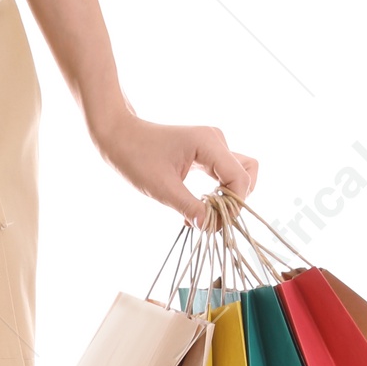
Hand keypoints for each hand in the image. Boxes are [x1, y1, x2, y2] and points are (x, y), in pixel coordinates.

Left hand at [95, 113, 258, 229]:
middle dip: (234, 201)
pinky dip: (217, 193)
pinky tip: (199, 208)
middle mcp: (216, 141)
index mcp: (209, 143)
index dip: (234, 205)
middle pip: (246, 174)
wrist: (120, 137)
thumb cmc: (137, 158)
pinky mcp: (206, 153)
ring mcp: (213, 145)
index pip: (240, 178)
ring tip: (204, 215)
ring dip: (226, 199)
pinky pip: (223, 175)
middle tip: (212, 220)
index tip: (216, 224)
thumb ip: (190, 207)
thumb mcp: (162, 189)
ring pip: (237, 175)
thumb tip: (209, 227)